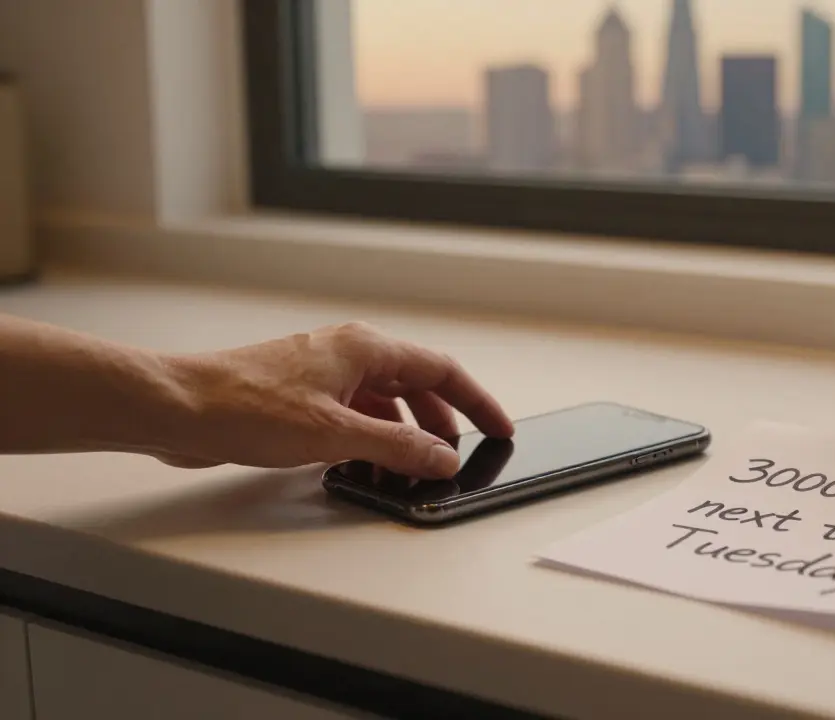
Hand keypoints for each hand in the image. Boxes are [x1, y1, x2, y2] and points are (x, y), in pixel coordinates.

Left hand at [157, 322, 513, 477]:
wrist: (178, 407)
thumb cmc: (244, 405)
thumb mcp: (335, 434)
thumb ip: (398, 448)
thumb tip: (442, 459)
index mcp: (365, 348)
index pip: (442, 370)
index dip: (476, 401)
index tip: (497, 428)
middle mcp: (349, 353)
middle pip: (416, 384)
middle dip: (442, 422)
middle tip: (454, 457)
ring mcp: (324, 373)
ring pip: (385, 400)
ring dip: (405, 434)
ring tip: (413, 469)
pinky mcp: (302, 396)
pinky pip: (356, 413)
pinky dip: (373, 438)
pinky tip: (370, 465)